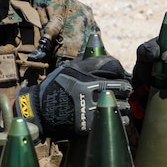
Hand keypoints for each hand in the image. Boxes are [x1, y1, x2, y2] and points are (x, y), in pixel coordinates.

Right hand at [16, 55, 131, 138]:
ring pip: (120, 106)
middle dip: (126, 90)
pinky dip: (118, 119)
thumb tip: (99, 43)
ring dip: (124, 105)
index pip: (116, 71)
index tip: (121, 79)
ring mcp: (90, 108)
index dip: (122, 75)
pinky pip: (111, 120)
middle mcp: (90, 92)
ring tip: (122, 105)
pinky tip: (116, 117)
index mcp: (87, 76)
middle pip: (122, 89)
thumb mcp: (69, 68)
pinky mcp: (89, 124)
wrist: (41, 110)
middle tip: (125, 92)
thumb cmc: (56, 86)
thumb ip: (88, 61)